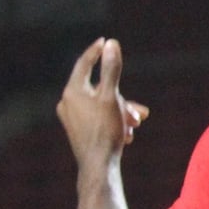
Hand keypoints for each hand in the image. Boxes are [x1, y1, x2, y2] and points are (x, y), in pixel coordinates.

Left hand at [57, 38, 149, 164]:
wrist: (98, 166)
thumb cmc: (105, 130)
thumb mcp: (112, 97)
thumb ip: (111, 69)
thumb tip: (111, 44)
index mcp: (73, 91)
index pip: (85, 63)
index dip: (96, 51)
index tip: (105, 41)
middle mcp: (68, 103)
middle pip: (100, 89)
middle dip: (123, 97)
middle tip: (140, 110)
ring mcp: (71, 118)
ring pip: (102, 105)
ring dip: (122, 111)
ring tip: (137, 123)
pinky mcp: (78, 130)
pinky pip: (99, 117)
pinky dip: (114, 121)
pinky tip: (127, 134)